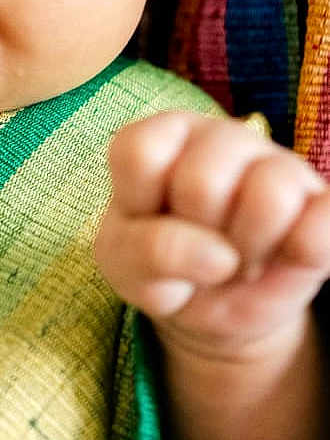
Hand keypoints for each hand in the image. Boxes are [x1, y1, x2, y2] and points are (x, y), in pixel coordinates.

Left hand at [95, 112, 329, 360]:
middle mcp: (218, 136)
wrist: (218, 303)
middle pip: (202, 183)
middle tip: (198, 246)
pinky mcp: (322, 199)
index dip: (139, 202)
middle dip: (195, 235)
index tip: (145, 220)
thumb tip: (219, 256)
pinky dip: (301, 254)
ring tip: (238, 257)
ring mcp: (276, 162)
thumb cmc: (161, 269)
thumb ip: (151, 253)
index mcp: (159, 138)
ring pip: (270, 194)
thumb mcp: (128, 267)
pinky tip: (283, 258)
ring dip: (248, 249)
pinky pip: (323, 221)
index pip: (139, 152)